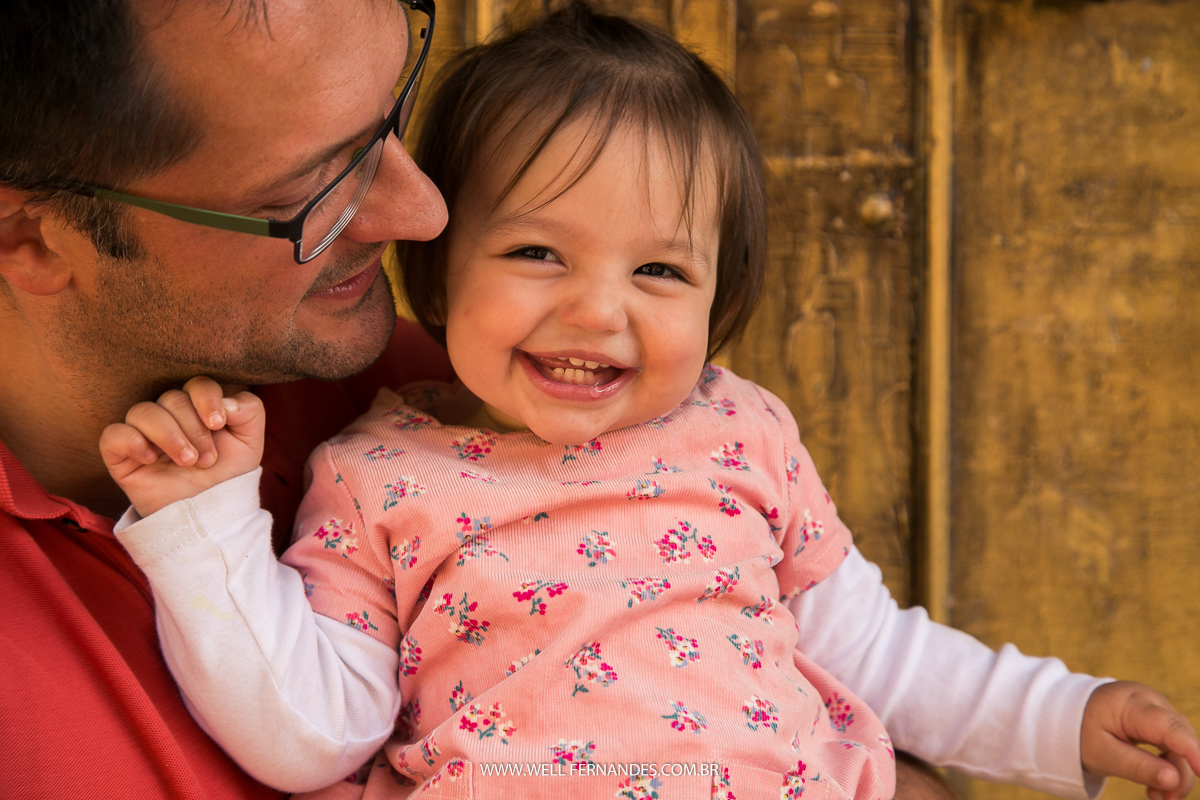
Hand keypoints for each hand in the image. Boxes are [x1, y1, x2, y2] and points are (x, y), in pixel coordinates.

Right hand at [100, 377, 265, 517]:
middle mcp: (169, 416)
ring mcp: (143, 434)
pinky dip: (132, 441)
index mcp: (198, 408)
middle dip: (194, 429)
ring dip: (169, 435)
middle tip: (207, 459)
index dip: (207, 399)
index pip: (197, 384)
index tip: (218, 424)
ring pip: (142, 411)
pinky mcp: (121, 455)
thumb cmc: (227, 476)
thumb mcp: (250, 444)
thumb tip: (228, 401)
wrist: (208, 514)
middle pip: (172, 399)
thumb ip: (250, 411)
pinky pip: (113, 434)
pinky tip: (151, 459)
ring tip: (187, 462)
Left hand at [1082, 681, 1199, 799]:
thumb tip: (1173, 780)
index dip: (1190, 749)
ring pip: (1180, 742)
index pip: (1168, 726)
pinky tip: (1157, 787)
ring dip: (1175, 773)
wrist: (1068, 713)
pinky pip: (1173, 743)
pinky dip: (1168, 765)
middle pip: (1179, 737)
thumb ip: (1137, 766)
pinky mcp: (1157, 718)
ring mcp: (1155, 707)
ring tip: (1157, 797)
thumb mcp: (1102, 754)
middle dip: (1181, 772)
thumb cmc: (1082, 732)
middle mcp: (1149, 701)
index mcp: (1131, 704)